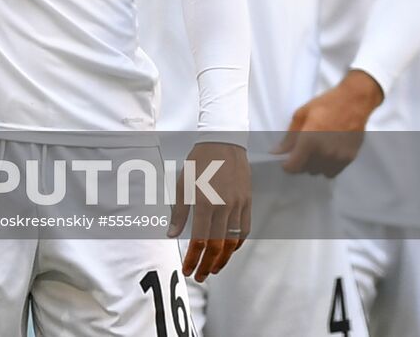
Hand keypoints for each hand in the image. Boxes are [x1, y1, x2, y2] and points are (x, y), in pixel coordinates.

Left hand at [167, 141, 250, 281]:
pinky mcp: (247, 202)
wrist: (223, 142)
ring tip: (213, 269)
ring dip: (223, 259)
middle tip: (199, 276)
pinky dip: (236, 243)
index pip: (199, 239)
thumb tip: (171, 235)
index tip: (187, 270)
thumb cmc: (199, 161)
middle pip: (218, 245)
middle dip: (207, 264)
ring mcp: (238, 205)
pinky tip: (229, 250)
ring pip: (233, 241)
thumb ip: (179, 212)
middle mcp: (224, 206)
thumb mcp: (183, 183)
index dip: (193, 258)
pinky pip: (244, 229)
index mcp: (205, 202)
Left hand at [273, 69, 382, 176]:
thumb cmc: (325, 105)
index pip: (294, 166)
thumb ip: (289, 137)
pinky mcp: (349, 158)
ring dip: (313, 166)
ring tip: (314, 152)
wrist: (354, 102)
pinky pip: (333, 172)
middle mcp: (324, 153)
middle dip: (299, 163)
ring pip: (319, 172)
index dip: (286, 165)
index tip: (285, 161)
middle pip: (305, 170)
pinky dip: (326, 167)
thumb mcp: (301, 115)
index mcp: (309, 141)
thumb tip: (278, 152)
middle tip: (300, 152)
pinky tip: (326, 155)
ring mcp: (338, 157)